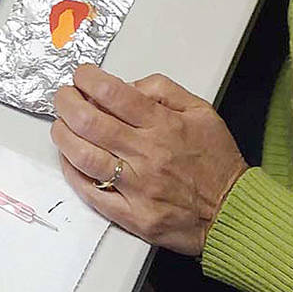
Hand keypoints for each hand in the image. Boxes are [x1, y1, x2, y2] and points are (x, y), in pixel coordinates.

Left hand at [51, 64, 247, 255]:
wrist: (232, 211)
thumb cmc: (216, 161)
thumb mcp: (201, 110)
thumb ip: (163, 90)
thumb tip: (126, 86)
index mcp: (164, 125)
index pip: (114, 94)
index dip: (89, 79)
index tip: (81, 75)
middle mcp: (148, 154)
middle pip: (91, 123)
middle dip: (67, 103)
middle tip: (63, 96)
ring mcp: (137, 188)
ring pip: (85, 157)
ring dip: (64, 136)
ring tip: (60, 125)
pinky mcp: (132, 216)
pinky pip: (91, 193)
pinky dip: (73, 173)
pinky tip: (69, 158)